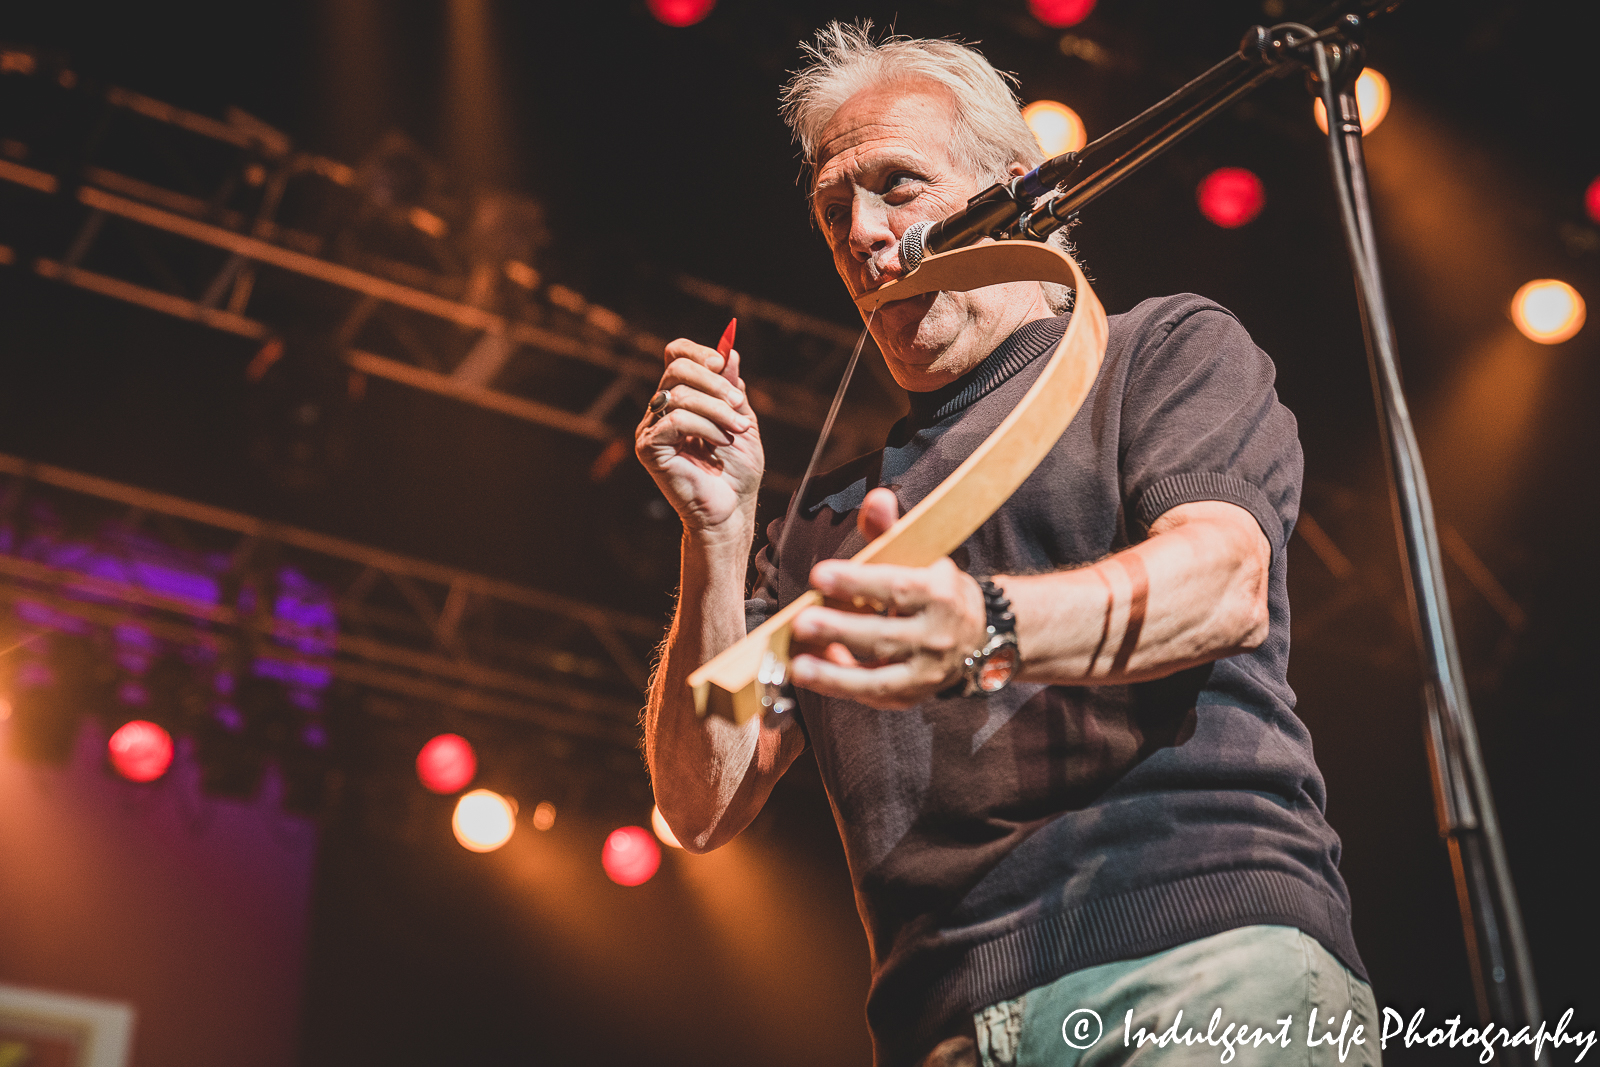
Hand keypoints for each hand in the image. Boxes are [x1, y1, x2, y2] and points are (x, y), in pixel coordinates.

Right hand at [635, 336, 762, 539]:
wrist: (732, 508)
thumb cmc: (737, 471)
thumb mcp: (741, 420)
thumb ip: (732, 388)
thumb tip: (727, 351)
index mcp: (681, 398)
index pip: (676, 356)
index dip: (698, 352)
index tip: (722, 363)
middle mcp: (661, 409)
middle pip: (676, 368)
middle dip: (713, 381)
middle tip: (738, 403)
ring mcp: (651, 428)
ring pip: (680, 395)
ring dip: (717, 410)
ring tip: (738, 431)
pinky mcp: (648, 448)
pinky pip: (675, 421)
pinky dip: (705, 428)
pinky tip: (721, 443)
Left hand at [788, 488, 987, 708]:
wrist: (978, 636)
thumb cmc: (933, 589)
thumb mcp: (920, 556)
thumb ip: (891, 530)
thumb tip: (876, 499)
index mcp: (939, 593)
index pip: (896, 587)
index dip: (857, 582)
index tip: (819, 575)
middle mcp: (936, 635)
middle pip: (885, 635)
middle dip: (841, 630)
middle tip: (800, 621)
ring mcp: (926, 672)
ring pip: (880, 677)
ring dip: (836, 674)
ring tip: (799, 666)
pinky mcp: (913, 696)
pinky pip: (875, 694)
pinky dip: (844, 686)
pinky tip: (815, 672)